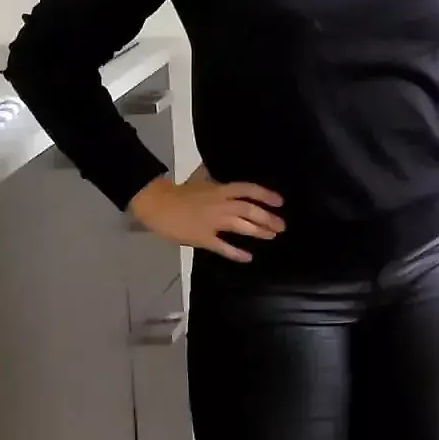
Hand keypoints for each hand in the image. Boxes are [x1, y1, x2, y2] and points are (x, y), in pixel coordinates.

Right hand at [127, 165, 283, 263]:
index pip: (248, 190)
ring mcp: (213, 222)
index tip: (280, 202)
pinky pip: (223, 247)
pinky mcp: (203, 238)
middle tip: (281, 225)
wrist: (157, 204)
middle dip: (268, 218)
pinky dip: (237, 253)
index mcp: (220, 190)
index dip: (266, 195)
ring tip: (271, 236)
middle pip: (250, 210)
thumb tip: (228, 184)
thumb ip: (217, 185)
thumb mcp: (202, 182)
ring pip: (242, 226)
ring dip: (259, 231)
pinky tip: (248, 257)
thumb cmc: (178, 192)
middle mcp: (221, 205)